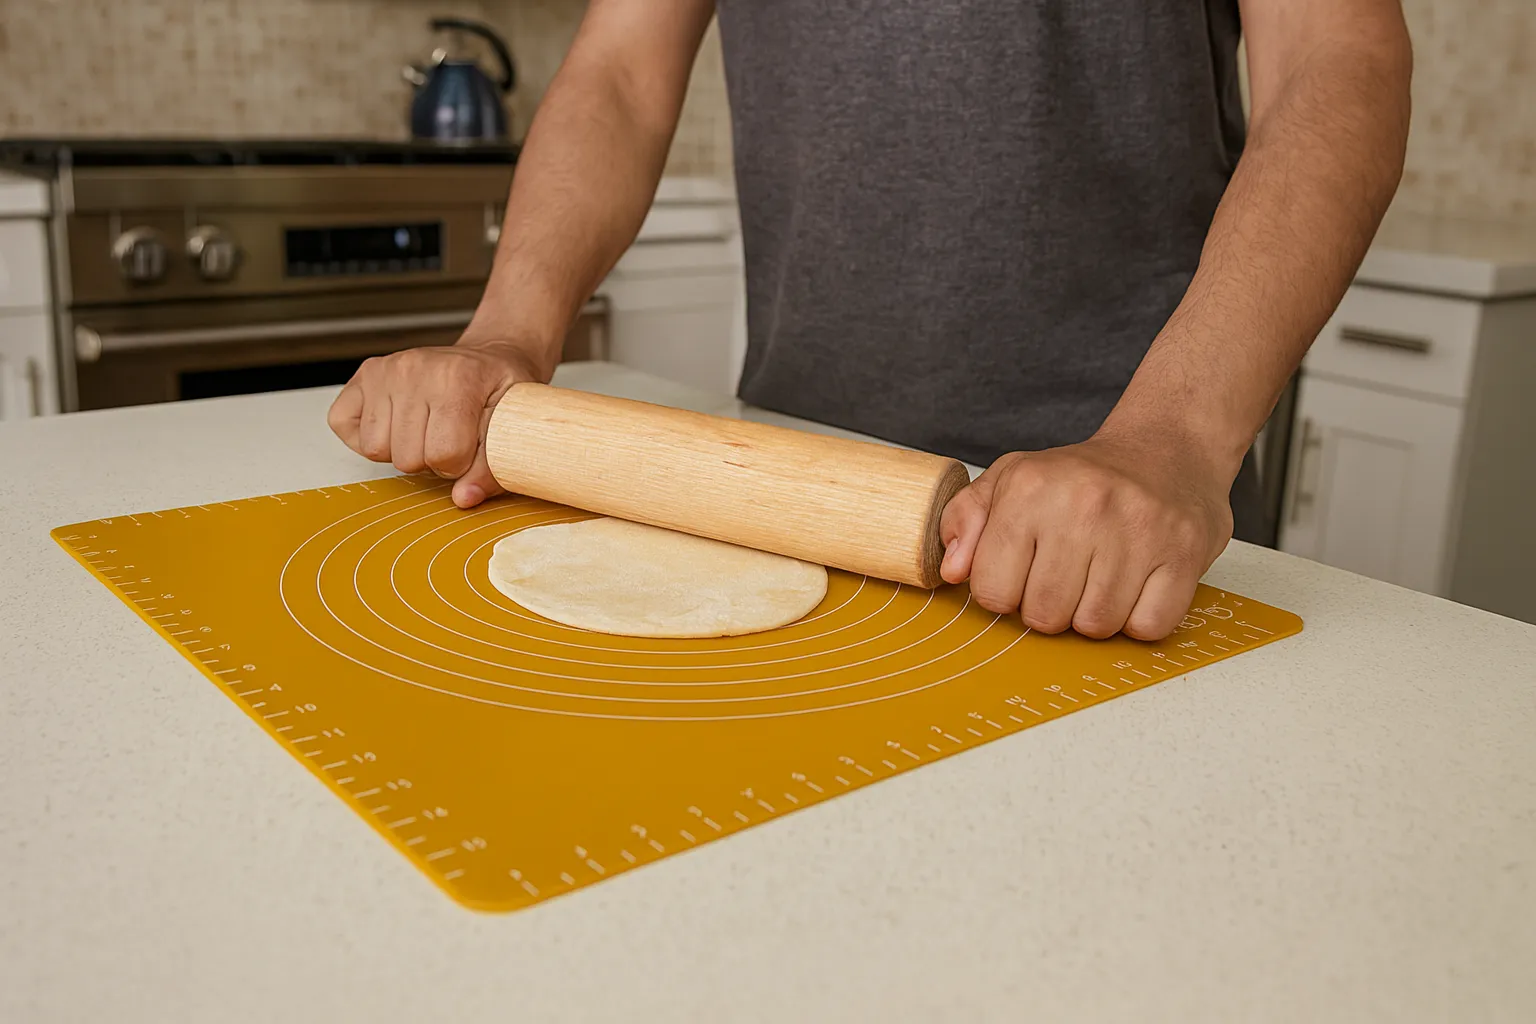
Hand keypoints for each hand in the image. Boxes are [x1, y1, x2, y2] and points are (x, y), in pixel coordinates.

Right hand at [327, 338, 546, 507]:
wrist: (487, 359)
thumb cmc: (500, 391)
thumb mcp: (513, 425)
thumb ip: (494, 468)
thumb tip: (463, 498)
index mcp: (457, 377)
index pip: (444, 455)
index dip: (460, 464)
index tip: (470, 448)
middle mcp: (414, 368)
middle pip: (407, 459)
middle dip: (431, 460)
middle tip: (448, 437)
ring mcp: (385, 370)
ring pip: (376, 449)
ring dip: (402, 450)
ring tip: (425, 429)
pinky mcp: (364, 375)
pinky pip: (344, 426)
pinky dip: (368, 435)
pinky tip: (397, 423)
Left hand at [938, 434, 1235, 640]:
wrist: (1167, 450)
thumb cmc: (1081, 476)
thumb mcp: (1011, 479)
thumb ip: (966, 519)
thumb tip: (953, 571)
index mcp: (1031, 488)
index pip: (992, 591)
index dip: (1002, 593)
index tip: (1021, 573)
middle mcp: (1085, 506)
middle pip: (1045, 617)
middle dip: (1048, 609)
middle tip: (1065, 576)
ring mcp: (1139, 530)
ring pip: (1096, 626)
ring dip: (1094, 615)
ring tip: (1100, 576)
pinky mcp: (1184, 553)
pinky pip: (1148, 626)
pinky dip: (1139, 619)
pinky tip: (1135, 585)